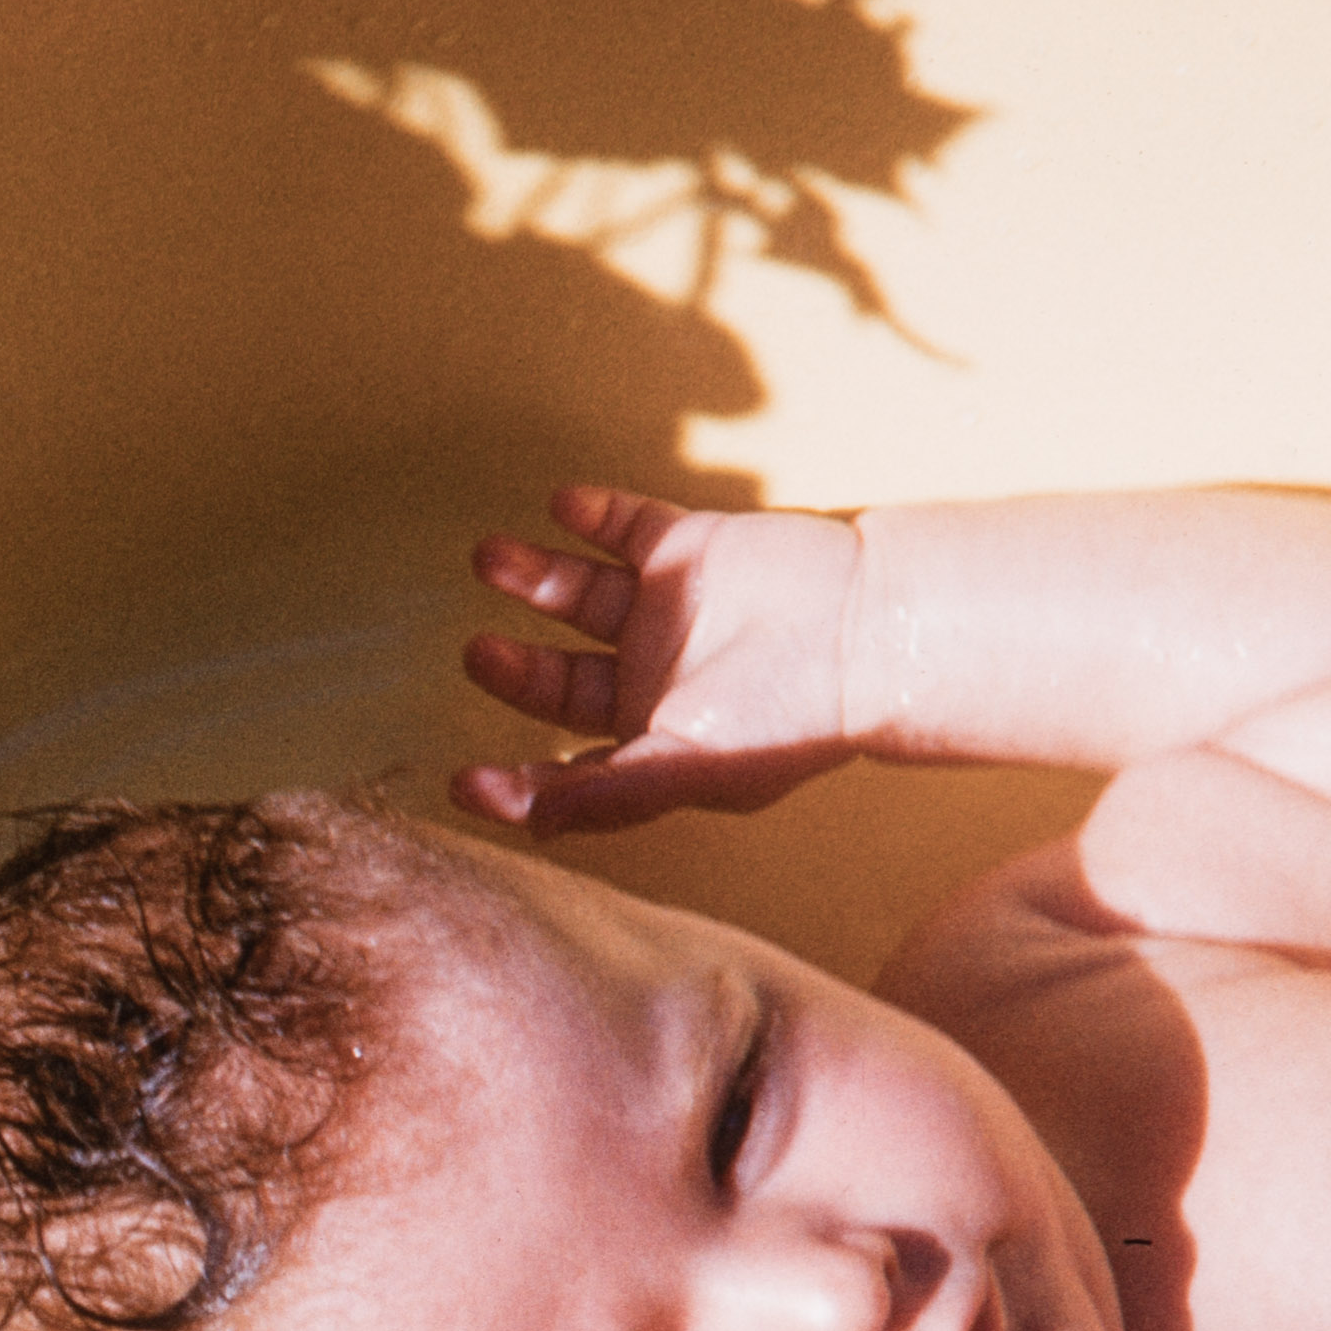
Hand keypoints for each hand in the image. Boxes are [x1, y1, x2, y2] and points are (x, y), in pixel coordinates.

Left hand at [453, 483, 866, 835]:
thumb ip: (607, 794)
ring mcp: (668, 612)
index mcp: (651, 744)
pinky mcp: (690, 547)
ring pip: (576, 595)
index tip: (462, 782)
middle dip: (512, 670)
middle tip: (477, 654)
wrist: (868, 631)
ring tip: (489, 558)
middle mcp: (650, 681)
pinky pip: (623, 526)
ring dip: (530, 575)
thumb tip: (530, 824)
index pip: (565, 768)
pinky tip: (559, 506)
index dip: (514, 782)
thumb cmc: (788, 718)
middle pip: (558, 679)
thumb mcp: (690, 767)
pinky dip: (589, 514)